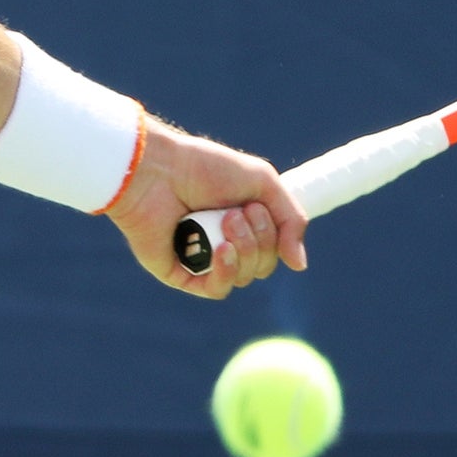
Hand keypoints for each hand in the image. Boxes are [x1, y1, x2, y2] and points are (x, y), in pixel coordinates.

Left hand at [104, 119, 307, 298]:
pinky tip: (222, 250)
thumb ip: (291, 220)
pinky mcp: (179, 272)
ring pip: (242, 277)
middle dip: (259, 240)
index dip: (274, 234)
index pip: (273, 248)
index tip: (258, 206)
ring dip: (244, 250)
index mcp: (241, 221)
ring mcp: (201, 259)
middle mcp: (222, 241)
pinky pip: (215, 289)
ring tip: (225, 221)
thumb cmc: (204, 167)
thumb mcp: (262, 183)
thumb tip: (299, 265)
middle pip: (262, 266)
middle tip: (237, 212)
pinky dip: (225, 272)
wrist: (157, 169)